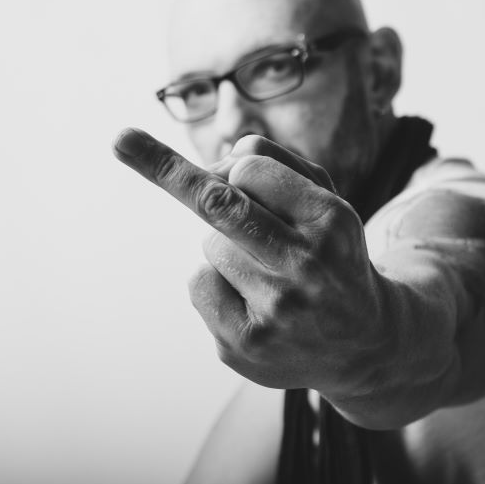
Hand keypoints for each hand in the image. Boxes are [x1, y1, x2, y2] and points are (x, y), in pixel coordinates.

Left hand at [113, 128, 391, 396]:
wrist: (364, 343)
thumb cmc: (333, 256)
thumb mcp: (328, 203)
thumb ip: (283, 165)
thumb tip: (224, 156)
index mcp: (331, 220)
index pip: (252, 168)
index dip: (237, 167)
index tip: (195, 150)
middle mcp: (307, 265)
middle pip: (220, 204)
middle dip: (166, 170)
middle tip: (121, 138)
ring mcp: (275, 310)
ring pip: (210, 246)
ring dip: (227, 248)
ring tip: (270, 275)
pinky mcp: (244, 345)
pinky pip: (199, 284)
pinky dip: (215, 283)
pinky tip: (253, 303)